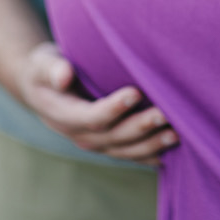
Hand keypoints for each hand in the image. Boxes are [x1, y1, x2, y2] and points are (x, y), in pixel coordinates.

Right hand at [14, 42, 176, 165]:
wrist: (43, 91)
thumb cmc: (45, 70)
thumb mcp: (42, 64)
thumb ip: (52, 69)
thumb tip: (63, 75)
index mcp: (63, 115)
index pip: (91, 117)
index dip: (113, 108)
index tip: (135, 91)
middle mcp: (80, 135)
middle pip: (114, 137)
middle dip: (141, 127)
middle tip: (166, 113)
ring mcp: (96, 144)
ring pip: (126, 151)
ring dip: (152, 145)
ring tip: (176, 134)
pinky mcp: (109, 146)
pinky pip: (132, 155)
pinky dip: (153, 155)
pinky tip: (175, 151)